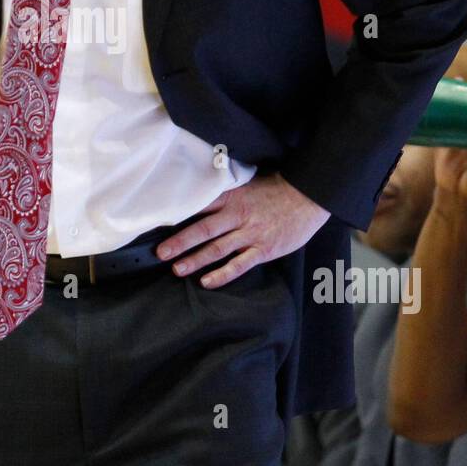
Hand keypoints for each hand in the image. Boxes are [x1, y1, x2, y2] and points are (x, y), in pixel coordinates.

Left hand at [154, 172, 329, 286]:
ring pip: (217, 249)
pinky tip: (207, 282)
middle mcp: (237, 216)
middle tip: (160, 253)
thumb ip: (224, 194)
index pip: (199, 206)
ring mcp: (250, 234)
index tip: (158, 223)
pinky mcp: (263, 249)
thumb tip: (198, 197)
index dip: (178, 216)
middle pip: (202, 230)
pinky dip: (222, 274)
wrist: (307, 196)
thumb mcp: (246, 183)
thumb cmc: (275, 189)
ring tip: (177, 269)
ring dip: (195, 260)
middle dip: (179, 242)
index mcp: (231, 197)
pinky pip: (239, 264)